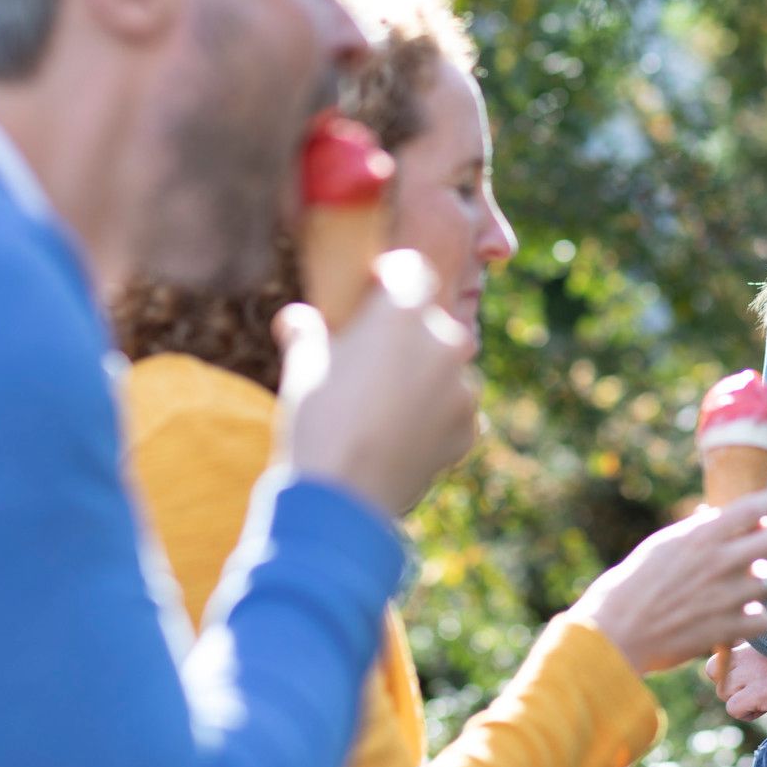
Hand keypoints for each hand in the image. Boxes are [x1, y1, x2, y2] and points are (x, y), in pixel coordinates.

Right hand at [277, 250, 478, 516]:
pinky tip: (400, 436)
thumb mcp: (300, 364)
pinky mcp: (469, 428)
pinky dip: (434, 417)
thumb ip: (305, 330)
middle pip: (430, 323)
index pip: (412, 270)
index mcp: (405, 311)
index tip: (374, 293)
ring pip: (445, 368)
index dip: (391, 279)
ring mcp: (463, 386)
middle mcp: (445, 339)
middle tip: (371, 364)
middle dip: (406, 337)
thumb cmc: (316, 418)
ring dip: (423, 378)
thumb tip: (296, 318)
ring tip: (384, 408)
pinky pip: (453, 410)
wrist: (341, 496)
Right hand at [570, 491, 766, 675]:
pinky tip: (741, 616)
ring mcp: (728, 596)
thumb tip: (718, 517)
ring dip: (766, 582)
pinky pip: (764, 619)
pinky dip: (755, 619)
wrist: (617, 630)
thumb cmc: (635, 583)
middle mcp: (720, 561)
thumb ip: (696, 532)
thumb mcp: (663, 545)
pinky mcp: (729, 629)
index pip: (754, 507)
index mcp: (701, 535)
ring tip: (751, 584)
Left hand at [705, 642, 766, 721]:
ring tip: (762, 698)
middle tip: (750, 688)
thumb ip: (765, 651)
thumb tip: (753, 661)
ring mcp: (753, 673)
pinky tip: (766, 707)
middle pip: (712, 670)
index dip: (727, 666)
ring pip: (722, 691)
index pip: (719, 651)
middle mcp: (748, 654)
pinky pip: (733, 707)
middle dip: (727, 682)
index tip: (748, 675)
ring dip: (738, 699)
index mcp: (753, 640)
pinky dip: (746, 713)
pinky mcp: (761, 692)